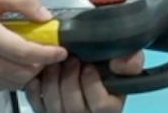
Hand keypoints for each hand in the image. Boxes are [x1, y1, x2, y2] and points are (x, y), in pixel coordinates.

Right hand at [0, 0, 67, 91]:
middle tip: (49, 52)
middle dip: (41, 64)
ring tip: (33, 57)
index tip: (62, 51)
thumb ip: (21, 1)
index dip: (48, 54)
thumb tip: (46, 16)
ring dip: (29, 73)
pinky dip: (13, 78)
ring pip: (12, 83)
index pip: (24, 52)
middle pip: (22, 72)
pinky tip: (14, 63)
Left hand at [25, 52, 143, 112]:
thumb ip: (131, 63)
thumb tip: (119, 62)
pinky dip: (36, 87)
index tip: (89, 65)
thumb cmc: (110, 75)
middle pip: (73, 105)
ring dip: (52, 80)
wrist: (88, 82)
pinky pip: (37, 103)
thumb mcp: (127, 68)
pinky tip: (40, 74)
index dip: (92, 83)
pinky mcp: (46, 111)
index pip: (100, 104)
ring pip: (54, 105)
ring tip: (56, 63)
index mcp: (110, 109)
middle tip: (70, 59)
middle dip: (70, 78)